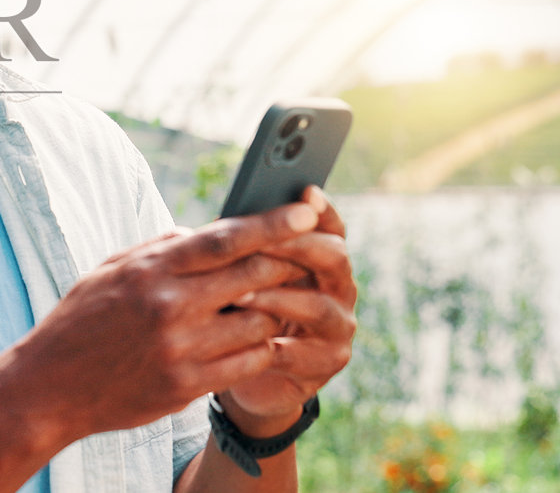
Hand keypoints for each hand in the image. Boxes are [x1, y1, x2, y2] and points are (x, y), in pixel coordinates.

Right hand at [3, 201, 322, 446]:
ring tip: (267, 304)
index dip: (273, 223)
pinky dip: (260, 347)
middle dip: (286, 264)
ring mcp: (181, 349)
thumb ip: (160, 249)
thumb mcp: (110, 271)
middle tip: (303, 260)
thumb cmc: (81, 321)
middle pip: (254, 275)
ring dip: (273, 310)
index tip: (307, 212)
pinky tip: (253, 340)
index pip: (226, 238)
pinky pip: (249, 361)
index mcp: (150, 270)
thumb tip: (209, 232)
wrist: (49, 387)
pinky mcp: (186, 386)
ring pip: (260, 321)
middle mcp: (169, 306)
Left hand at [217, 187, 356, 433]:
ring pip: (319, 306)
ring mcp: (337, 326)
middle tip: (260, 242)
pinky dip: (275, 347)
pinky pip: (305, 354)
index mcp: (320, 257)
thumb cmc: (237, 306)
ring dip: (279, 298)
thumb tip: (221, 221)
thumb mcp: (238, 272)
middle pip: (334, 257)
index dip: (322, 210)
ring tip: (241, 296)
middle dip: (297, 247)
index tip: (306, 192)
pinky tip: (249, 341)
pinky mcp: (326, 363)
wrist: (239, 365)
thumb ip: (242, 248)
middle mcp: (338, 287)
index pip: (330, 226)